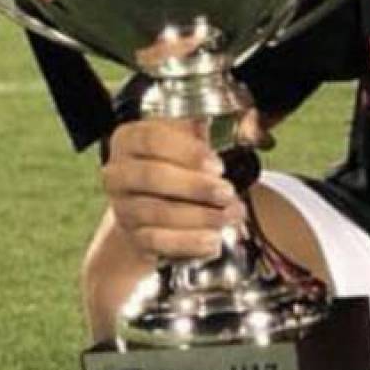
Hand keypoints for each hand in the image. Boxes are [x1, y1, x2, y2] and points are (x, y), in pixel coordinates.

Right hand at [101, 114, 262, 263]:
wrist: (151, 208)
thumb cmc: (173, 167)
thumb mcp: (189, 141)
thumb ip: (213, 131)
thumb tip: (250, 127)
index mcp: (128, 140)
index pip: (151, 139)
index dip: (187, 152)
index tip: (217, 164)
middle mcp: (118, 174)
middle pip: (152, 177)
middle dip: (195, 186)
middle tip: (227, 192)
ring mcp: (123, 207)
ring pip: (157, 212)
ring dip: (199, 216)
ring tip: (229, 215)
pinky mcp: (133, 237)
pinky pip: (158, 242)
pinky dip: (189, 242)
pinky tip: (213, 240)